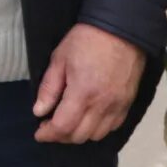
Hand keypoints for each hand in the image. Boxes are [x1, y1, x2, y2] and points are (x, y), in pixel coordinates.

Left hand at [33, 23, 145, 143]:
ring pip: (96, 135)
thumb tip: (39, 111)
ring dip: (80, 134)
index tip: (39, 133)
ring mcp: (117, 106)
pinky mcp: (128, 104)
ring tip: (70, 122)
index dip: (48, 134)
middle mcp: (101, 105)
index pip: (63, 127)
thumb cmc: (86, 40)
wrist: (121, 30)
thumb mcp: (60, 58)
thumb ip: (49, 88)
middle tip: (51, 126)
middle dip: (61, 136)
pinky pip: (112, 127)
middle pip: (79, 136)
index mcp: (82, 93)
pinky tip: (89, 118)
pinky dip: (98, 129)